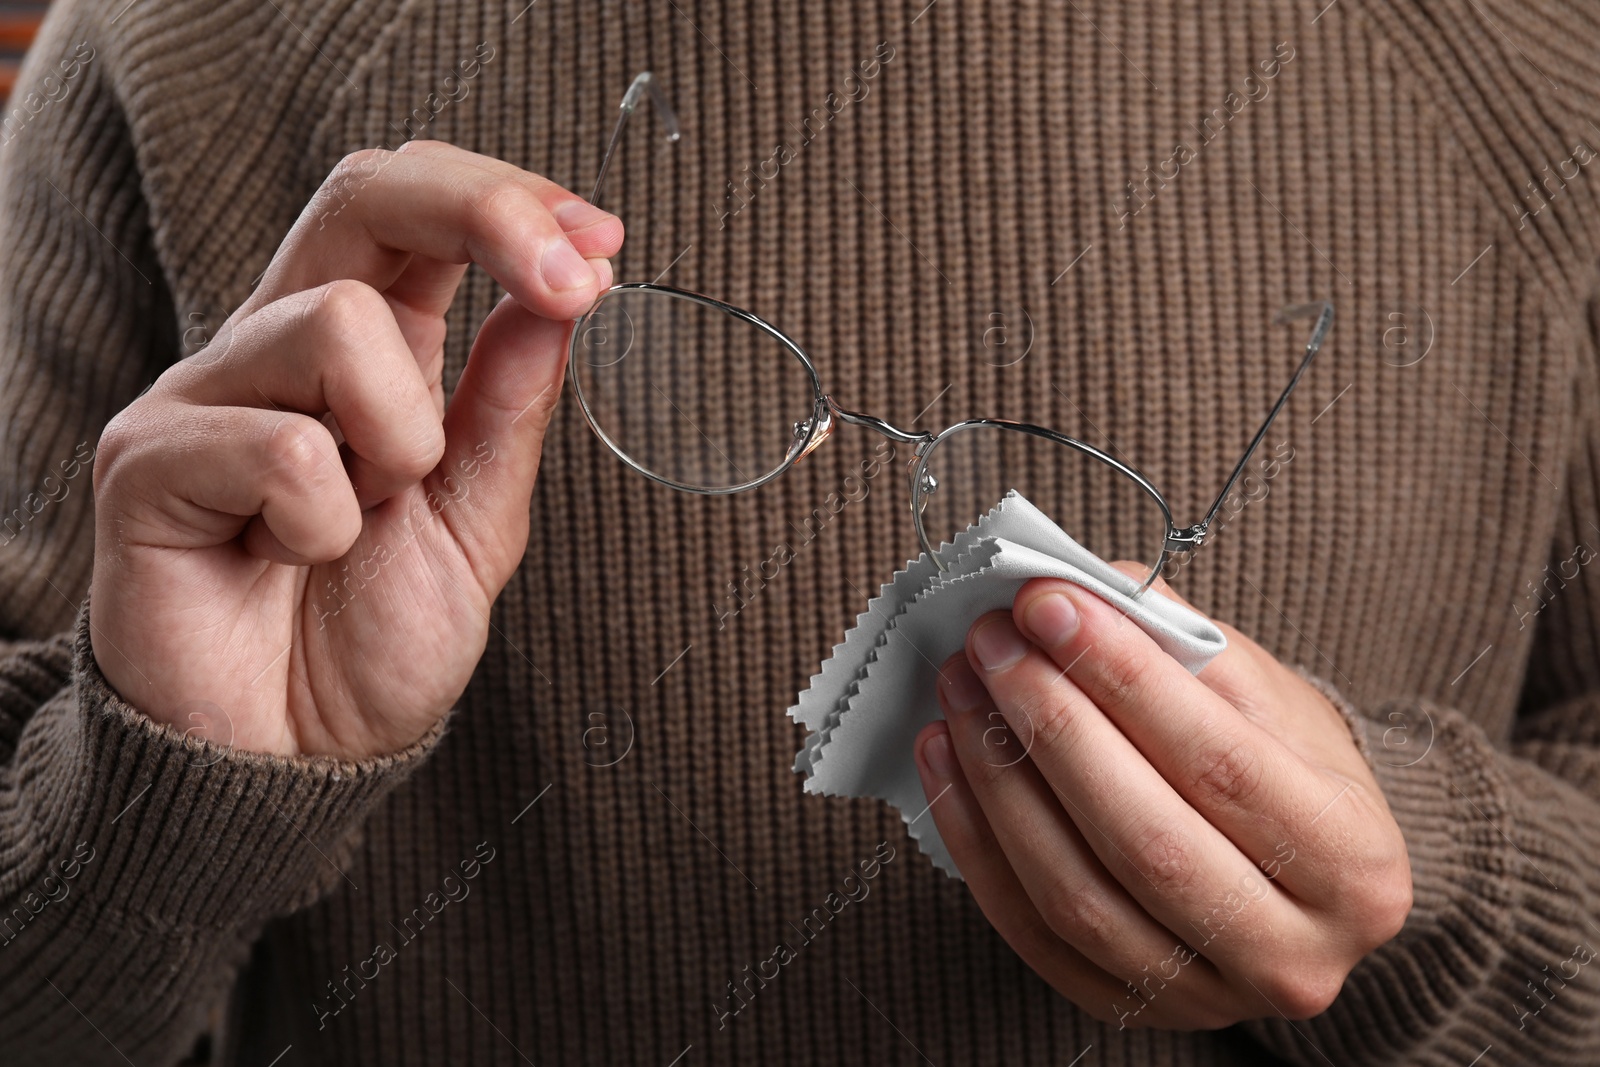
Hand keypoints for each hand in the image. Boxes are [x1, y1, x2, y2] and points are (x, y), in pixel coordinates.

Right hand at [89, 141, 621, 759]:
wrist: (288, 762)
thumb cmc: (369, 644)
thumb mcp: (476, 521)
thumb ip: (509, 410)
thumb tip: (562, 296)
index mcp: (363, 351)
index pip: (417, 207)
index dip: (513, 199)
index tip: (604, 244)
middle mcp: (278, 347)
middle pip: (364, 190)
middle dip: (486, 212)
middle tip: (570, 282)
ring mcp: (205, 395)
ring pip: (337, 319)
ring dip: (402, 437)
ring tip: (367, 519)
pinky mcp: (146, 462)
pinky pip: (278, 444)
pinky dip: (324, 519)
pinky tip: (291, 558)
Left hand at [913, 568, 1411, 1027]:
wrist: (1295, 867)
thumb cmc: (1279, 762)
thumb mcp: (1262, 691)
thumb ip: (1172, 640)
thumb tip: (1064, 595)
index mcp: (1353, 861)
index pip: (1220, 762)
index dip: (1121, 678)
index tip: (1047, 604)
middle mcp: (1294, 952)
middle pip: (1144, 841)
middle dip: (1050, 727)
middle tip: (992, 644)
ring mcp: (1208, 998)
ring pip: (1075, 896)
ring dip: (998, 781)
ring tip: (961, 692)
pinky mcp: (1128, 1010)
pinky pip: (1030, 933)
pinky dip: (976, 842)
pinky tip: (948, 761)